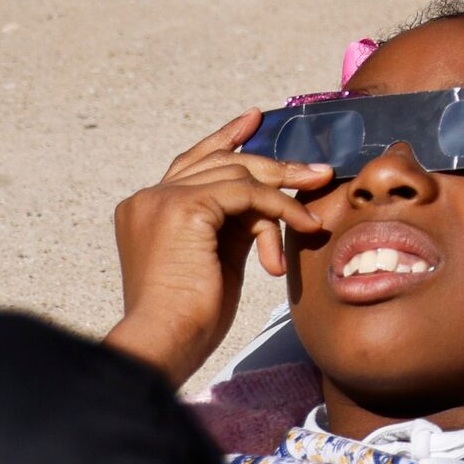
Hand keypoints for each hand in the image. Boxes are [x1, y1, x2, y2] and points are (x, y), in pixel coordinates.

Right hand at [105, 110, 331, 387]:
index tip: (254, 122)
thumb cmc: (190, 318)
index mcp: (147, 209)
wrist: (165, 342)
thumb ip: (232, 224)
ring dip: (285, 192)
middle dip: (272, 164)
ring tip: (316, 208)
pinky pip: (248, 194)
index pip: (192, 163)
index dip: (225, 139)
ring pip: (239, 176)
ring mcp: (162, 199)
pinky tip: (303, 226)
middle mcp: (148, 198)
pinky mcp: (185, 207)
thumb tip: (267, 203)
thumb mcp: (215, 259)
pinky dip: (281, 208)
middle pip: (220, 164)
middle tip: (315, 170)